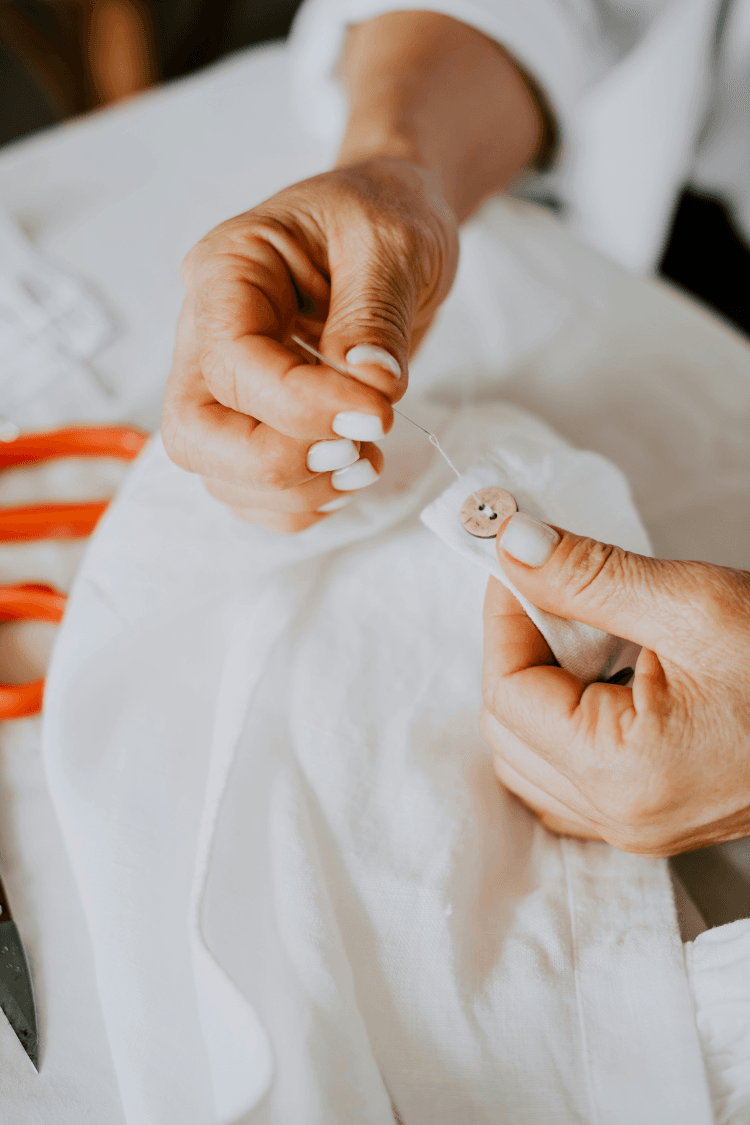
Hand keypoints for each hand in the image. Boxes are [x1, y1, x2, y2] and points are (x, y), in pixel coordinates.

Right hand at [161, 159, 457, 531]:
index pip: (232, 364)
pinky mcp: (257, 422)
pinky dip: (305, 502)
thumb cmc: (384, 215)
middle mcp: (210, 334)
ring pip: (221, 476)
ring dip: (299, 489)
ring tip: (368, 456)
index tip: (376, 413)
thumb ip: (375, 315)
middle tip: (356, 450)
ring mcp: (227, 386)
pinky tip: (353, 468)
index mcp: (226, 271)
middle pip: (194, 434)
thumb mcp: (393, 243)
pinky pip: (257, 493)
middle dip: (275, 463)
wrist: (396, 226)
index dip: (301, 406)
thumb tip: (367, 385)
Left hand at [481, 513, 749, 856]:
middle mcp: (623, 817)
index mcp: (623, 774)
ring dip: (538, 684)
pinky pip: (569, 778)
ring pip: (531, 756)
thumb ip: (588, 576)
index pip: (508, 692)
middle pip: (510, 728)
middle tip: (550, 586)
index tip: (515, 561)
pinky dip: (564, 720)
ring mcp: (640, 826)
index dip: (502, 618)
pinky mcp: (656, 816)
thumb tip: (511, 545)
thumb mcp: (695, 603)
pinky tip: (603, 674)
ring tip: (586, 628)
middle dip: (518, 648)